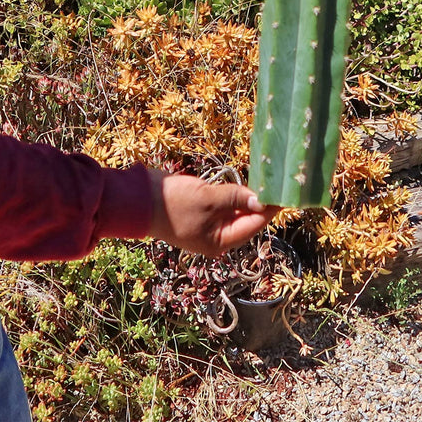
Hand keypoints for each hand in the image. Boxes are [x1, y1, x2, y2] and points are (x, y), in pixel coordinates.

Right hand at [147, 170, 278, 255]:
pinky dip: (232, 194)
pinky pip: (223, 204)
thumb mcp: (207, 199)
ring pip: (235, 211)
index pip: (252, 225)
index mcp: (219, 242)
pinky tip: (242, 182)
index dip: (268, 209)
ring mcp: (207, 224)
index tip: (284, 193)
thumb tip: (263, 201)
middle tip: (276, 183)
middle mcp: (216, 236)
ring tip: (264, 180)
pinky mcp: (199, 210)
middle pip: (246, 220)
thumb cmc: (173, 203)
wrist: (137, 198)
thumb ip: (236, 199)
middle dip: (260, 202)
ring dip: (247, 196)